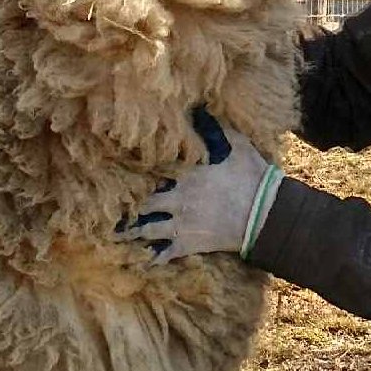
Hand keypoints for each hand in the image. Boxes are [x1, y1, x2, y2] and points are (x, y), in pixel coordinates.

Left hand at [117, 108, 284, 262]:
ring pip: (146, 230)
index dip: (132, 172)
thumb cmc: (251, 175)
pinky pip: (165, 254)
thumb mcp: (235, 143)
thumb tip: (199, 109)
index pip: (151, 171)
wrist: (265, 213)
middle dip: (124, 205)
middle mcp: (176, 199)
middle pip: (141, 203)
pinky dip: (151, 258)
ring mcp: (180, 224)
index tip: (113, 171)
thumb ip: (214, 127)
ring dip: (129, 233)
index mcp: (184, 174)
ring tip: (112, 235)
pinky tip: (140, 261)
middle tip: (104, 207)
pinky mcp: (189, 244)